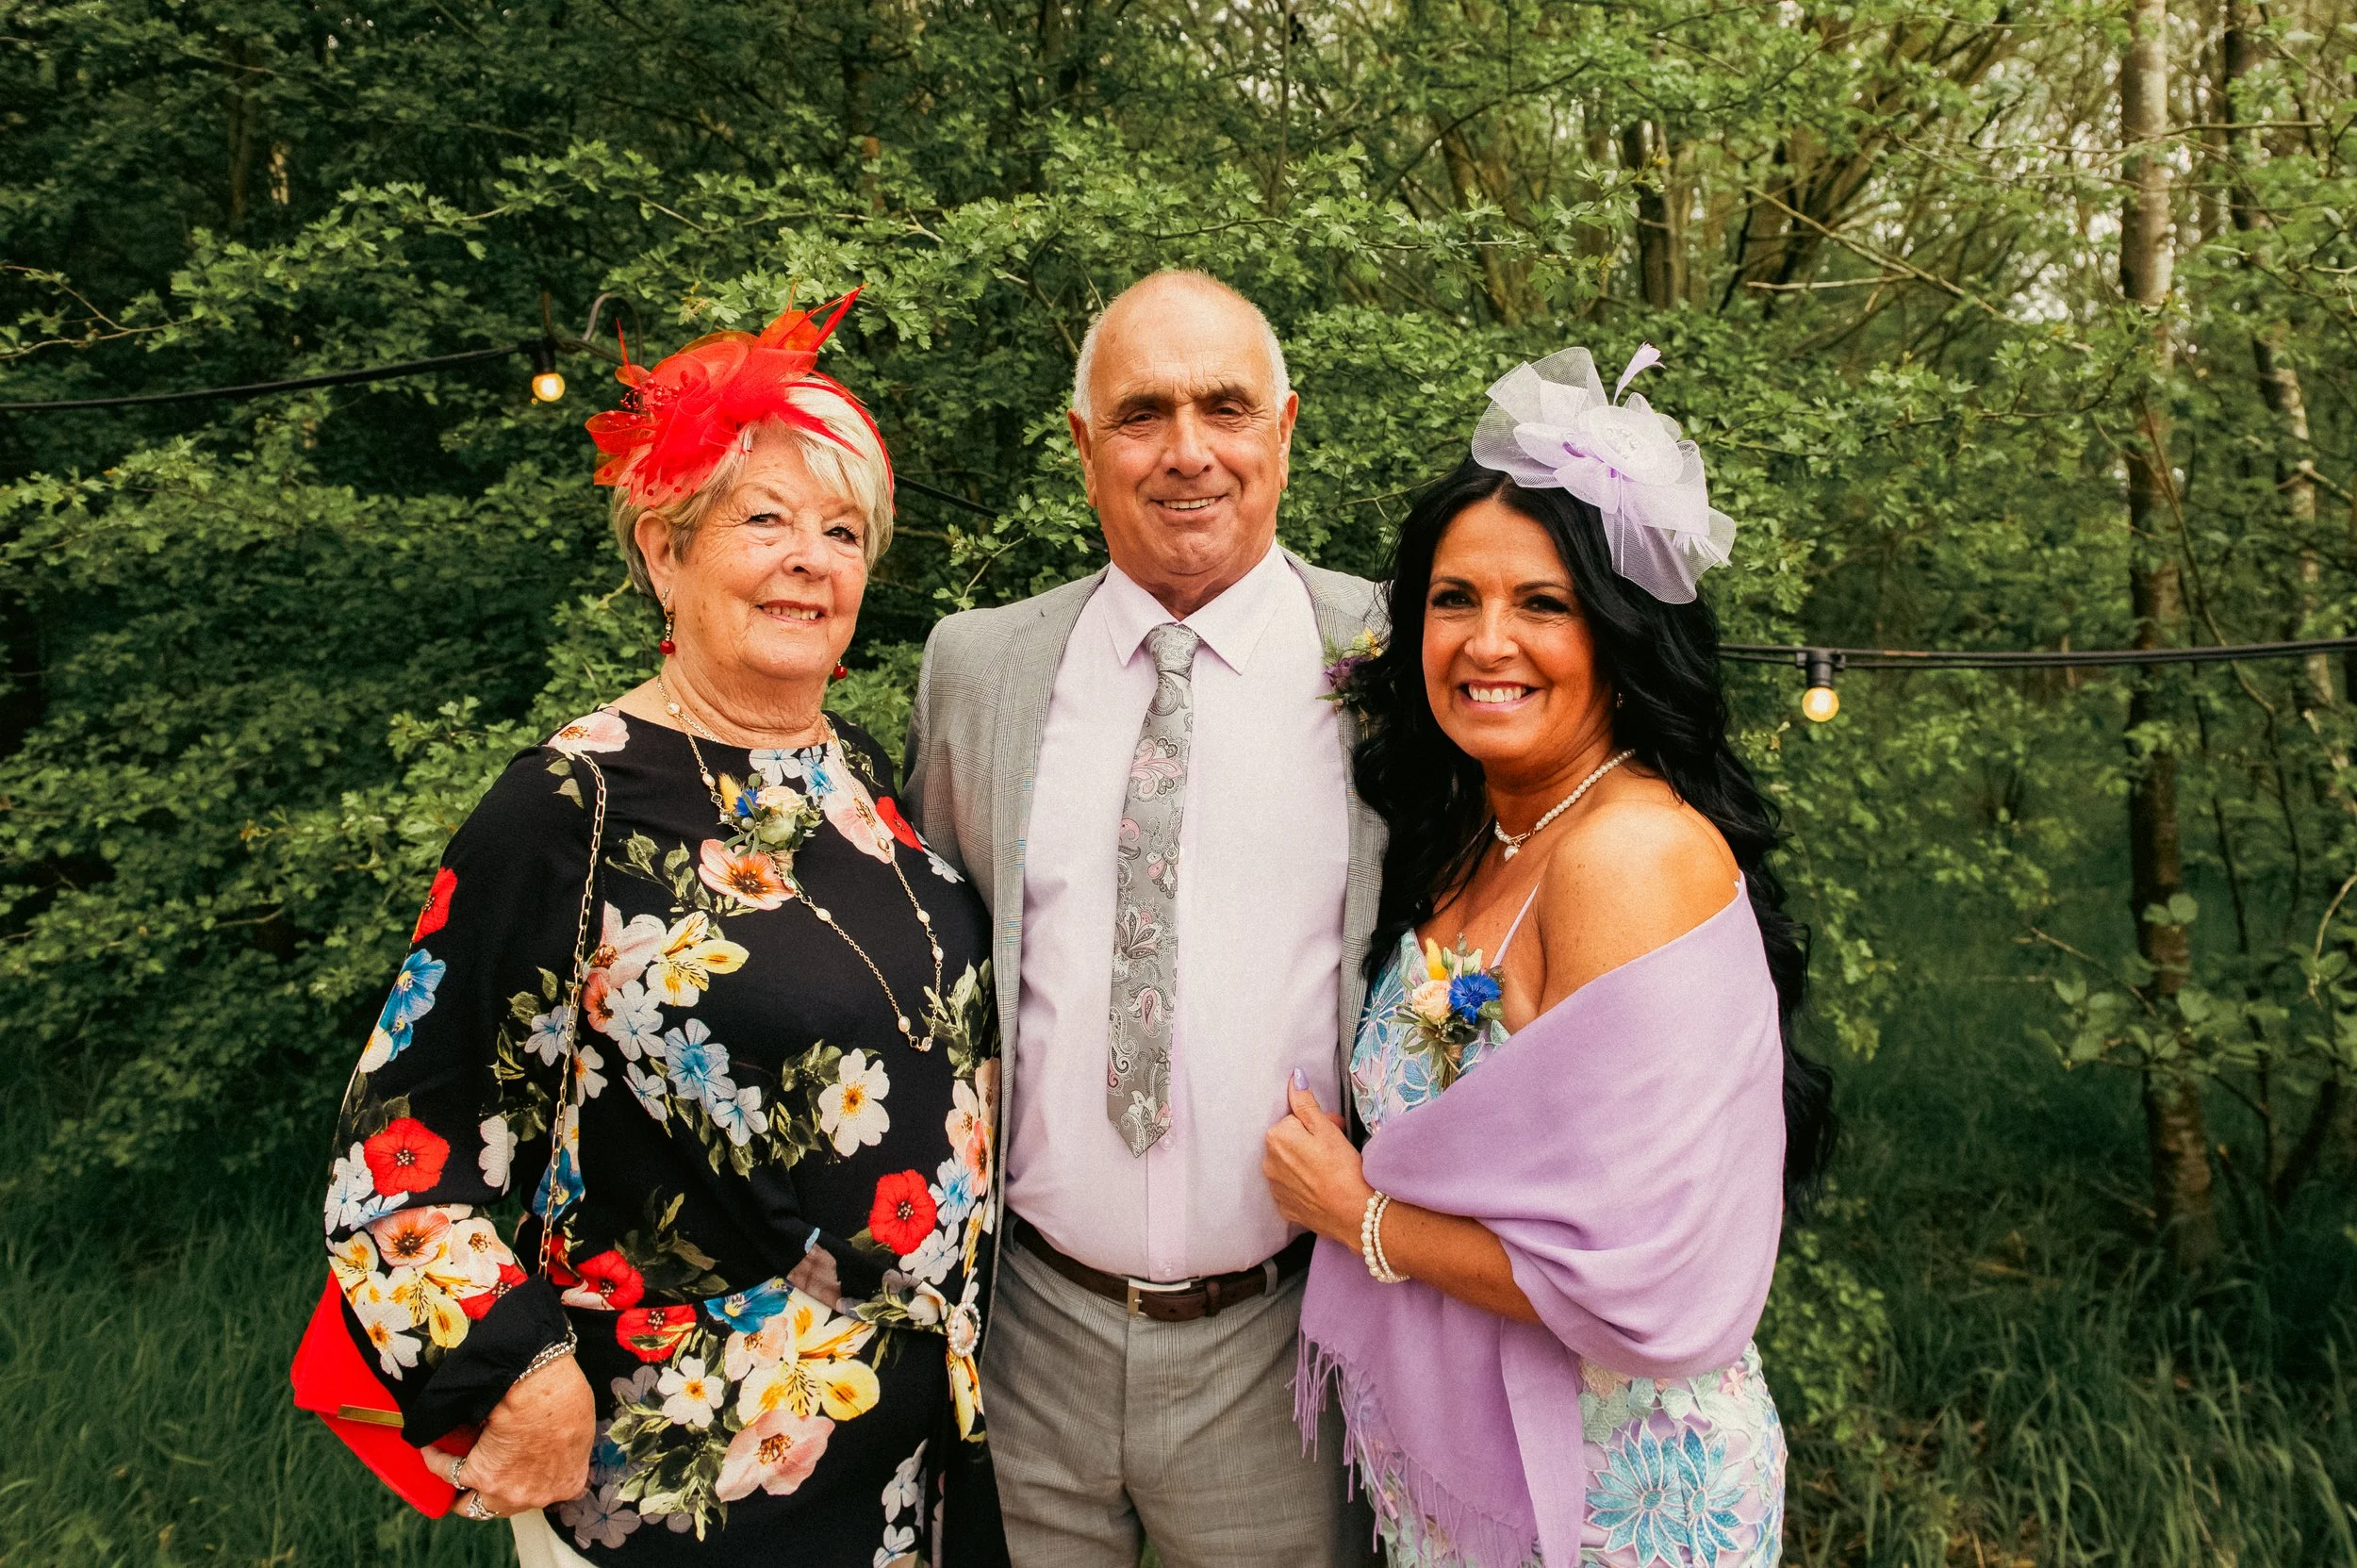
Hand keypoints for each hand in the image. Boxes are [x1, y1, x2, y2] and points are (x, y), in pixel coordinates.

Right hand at [430, 1350, 594, 1517]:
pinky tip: (431, 1448)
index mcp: (566, 1483)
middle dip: (492, 1493)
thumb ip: (569, 1445)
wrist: (541, 1392)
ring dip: (460, 1487)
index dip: (531, 1481)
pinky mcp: (477, 1475)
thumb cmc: (565, 1398)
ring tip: (451, 1468)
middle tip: (483, 1474)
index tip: (522, 1468)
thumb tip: (550, 1440)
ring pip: (472, 1502)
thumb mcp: (580, 1425)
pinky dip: (437, 1461)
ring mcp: (504, 1492)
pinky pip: (449, 1473)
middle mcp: (535, 1496)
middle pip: (506, 1505)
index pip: (546, 1492)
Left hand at [1262, 1070, 1371, 1247]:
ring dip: (1306, 1163)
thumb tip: (1294, 1078)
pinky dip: (1304, 1186)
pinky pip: (1292, 1189)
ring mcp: (1275, 1188)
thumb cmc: (1343, 1168)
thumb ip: (1306, 1103)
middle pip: (1290, 1142)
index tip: (1335, 1130)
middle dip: (1310, 1141)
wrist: (1355, 1214)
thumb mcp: (1327, 1128)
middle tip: (1336, 1148)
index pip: (1294, 1120)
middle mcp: (1268, 1163)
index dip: (1317, 1123)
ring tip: (1331, 1170)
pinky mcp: (1285, 1208)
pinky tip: (1323, 1188)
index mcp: (1276, 1138)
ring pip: (1290, 1165)